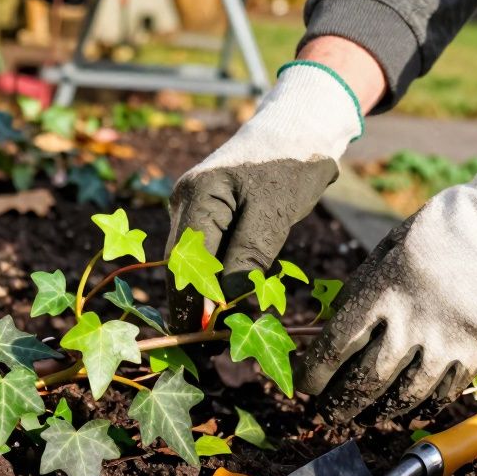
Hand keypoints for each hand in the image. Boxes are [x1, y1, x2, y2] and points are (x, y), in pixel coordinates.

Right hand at [164, 59, 365, 331]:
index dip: (188, 301)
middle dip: (190, 305)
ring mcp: (191, 206)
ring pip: (189, 262)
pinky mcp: (205, 214)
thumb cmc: (291, 165)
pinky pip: (204, 254)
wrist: (297, 129)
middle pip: (180, 264)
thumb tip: (223, 305)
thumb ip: (248, 256)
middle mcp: (185, 201)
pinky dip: (212, 281)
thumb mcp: (274, 212)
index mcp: (198, 195)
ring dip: (201, 296)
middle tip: (205, 346)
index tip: (197, 338)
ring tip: (215, 333)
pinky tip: (222, 306)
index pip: (185, 259)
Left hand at [295, 140, 476, 419]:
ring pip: (404, 395)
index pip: (335, 346)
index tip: (306, 384)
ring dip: (381, 412)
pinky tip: (411, 409)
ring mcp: (446, 342)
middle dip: (341, 402)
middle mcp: (409, 324)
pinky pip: (444, 392)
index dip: (316, 373)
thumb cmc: (436, 236)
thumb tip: (331, 330)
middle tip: (329, 414)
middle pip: (365, 380)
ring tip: (368, 418)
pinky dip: (424, 405)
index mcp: (379, 293)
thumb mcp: (386, 254)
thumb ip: (362, 294)